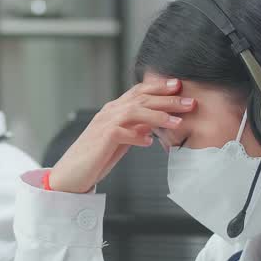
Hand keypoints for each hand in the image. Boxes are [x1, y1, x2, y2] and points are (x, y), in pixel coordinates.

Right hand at [48, 78, 192, 193]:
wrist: (71, 174)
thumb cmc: (95, 158)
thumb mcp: (120, 141)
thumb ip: (134, 129)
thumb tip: (152, 126)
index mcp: (113, 110)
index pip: (138, 92)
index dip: (159, 87)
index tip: (179, 85)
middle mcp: (108, 112)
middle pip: (141, 99)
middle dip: (167, 99)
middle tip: (189, 101)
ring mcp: (104, 124)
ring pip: (134, 111)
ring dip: (158, 115)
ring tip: (177, 122)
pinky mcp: (101, 139)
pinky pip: (122, 133)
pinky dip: (137, 136)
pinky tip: (149, 143)